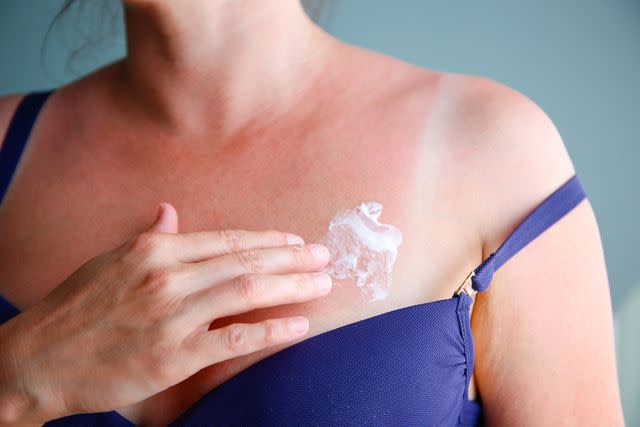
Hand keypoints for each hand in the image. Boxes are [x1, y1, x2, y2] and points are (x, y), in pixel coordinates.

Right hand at [0, 203, 331, 424]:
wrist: (39, 357)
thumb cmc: (77, 306)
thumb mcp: (112, 260)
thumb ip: (149, 236)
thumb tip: (170, 209)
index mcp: (155, 249)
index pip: (227, 240)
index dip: (268, 240)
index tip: (297, 241)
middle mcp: (168, 276)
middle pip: (246, 262)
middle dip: (292, 259)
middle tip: (326, 257)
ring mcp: (172, 315)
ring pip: (247, 293)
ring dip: (292, 287)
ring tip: (323, 283)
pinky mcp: (173, 355)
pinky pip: (234, 340)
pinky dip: (271, 330)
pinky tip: (298, 325)